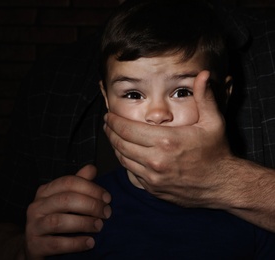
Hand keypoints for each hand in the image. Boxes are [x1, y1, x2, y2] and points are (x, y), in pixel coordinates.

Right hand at [25, 165, 111, 258]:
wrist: (34, 247)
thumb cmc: (54, 220)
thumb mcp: (64, 200)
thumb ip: (78, 184)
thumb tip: (91, 168)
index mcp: (45, 192)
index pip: (68, 182)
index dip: (90, 188)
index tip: (107, 198)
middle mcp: (37, 206)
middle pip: (65, 199)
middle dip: (90, 205)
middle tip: (107, 213)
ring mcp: (33, 226)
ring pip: (59, 221)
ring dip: (83, 223)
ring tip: (99, 226)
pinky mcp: (35, 246)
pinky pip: (56, 244)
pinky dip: (76, 243)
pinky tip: (90, 242)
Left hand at [104, 71, 232, 207]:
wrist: (222, 185)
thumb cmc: (216, 152)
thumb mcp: (214, 122)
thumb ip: (204, 97)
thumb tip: (203, 73)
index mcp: (166, 141)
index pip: (128, 129)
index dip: (114, 121)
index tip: (108, 116)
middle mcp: (156, 160)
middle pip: (120, 144)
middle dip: (110, 133)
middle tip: (107, 125)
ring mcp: (153, 177)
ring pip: (123, 159)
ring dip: (115, 147)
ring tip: (112, 137)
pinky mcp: (153, 189)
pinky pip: (131, 173)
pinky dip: (125, 162)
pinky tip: (125, 154)